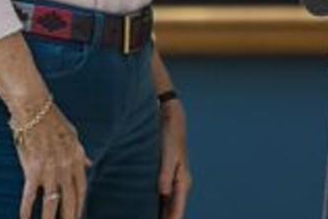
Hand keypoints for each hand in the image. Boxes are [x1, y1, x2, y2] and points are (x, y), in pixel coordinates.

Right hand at [13, 99, 87, 218]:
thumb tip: (89, 164)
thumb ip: (80, 154)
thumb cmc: (52, 120)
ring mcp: (50, 171)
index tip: (78, 215)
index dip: (80, 204)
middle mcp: (65, 168)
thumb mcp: (73, 135)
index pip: (81, 188)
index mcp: (76, 159)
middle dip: (70, 217)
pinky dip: (27, 209)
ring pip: (52, 203)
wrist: (34, 110)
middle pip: (70, 200)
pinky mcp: (32, 170)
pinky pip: (30, 196)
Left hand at [158, 97, 190, 217]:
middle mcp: (178, 185)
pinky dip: (154, 205)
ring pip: (165, 205)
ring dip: (159, 214)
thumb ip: (165, 173)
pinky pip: (159, 196)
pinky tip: (144, 210)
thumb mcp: (168, 154)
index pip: (178, 209)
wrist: (170, 118)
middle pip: (172, 210)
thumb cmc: (170, 135)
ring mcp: (171, 181)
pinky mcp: (163, 176)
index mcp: (182, 182)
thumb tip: (163, 193)